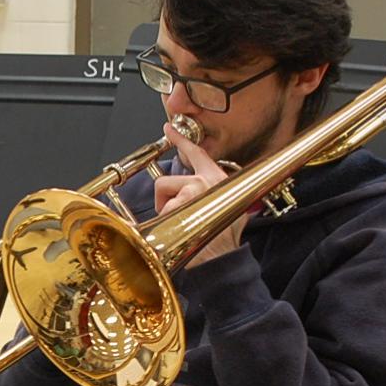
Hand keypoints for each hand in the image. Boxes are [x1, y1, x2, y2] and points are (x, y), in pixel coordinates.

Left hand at [154, 125, 245, 266]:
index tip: (168, 128)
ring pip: (161, 192)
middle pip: (165, 181)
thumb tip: (192, 201)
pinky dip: (164, 222)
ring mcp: (196, 187)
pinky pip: (162, 207)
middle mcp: (207, 178)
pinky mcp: (186, 196)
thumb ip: (211, 199)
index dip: (180, 140)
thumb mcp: (224, 212)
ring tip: (182, 226)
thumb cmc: (223, 240)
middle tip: (177, 219)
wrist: (224, 257)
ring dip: (164, 212)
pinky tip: (180, 231)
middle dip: (162, 203)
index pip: (196, 153)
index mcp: (217, 179)